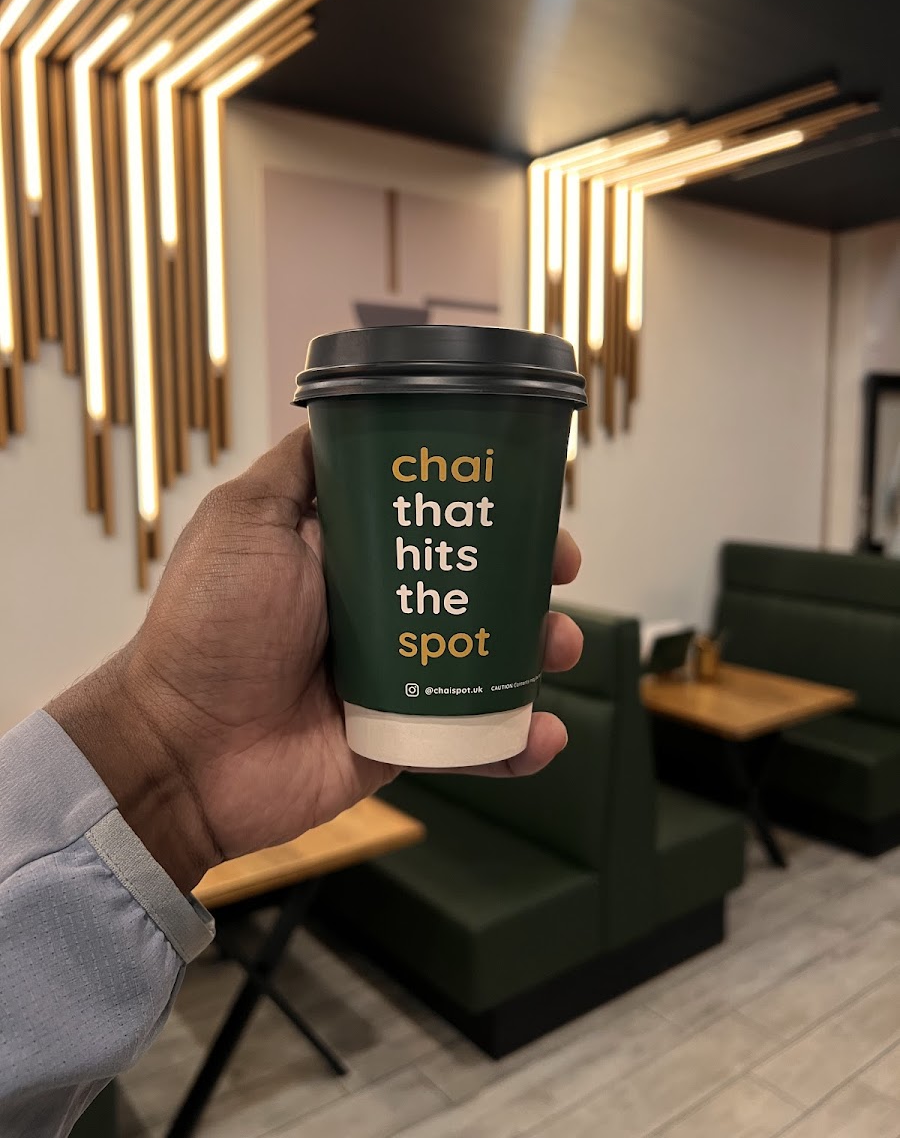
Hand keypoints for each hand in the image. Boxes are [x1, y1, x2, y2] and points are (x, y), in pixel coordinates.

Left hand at [48, 426, 582, 890]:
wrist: (183, 748)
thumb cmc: (208, 626)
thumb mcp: (245, 519)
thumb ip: (296, 468)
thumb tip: (343, 411)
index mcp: (350, 556)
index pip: (438, 522)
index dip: (488, 511)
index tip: (530, 503)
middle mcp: (380, 612)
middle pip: (477, 586)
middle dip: (530, 577)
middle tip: (559, 571)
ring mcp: (396, 678)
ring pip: (488, 659)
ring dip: (537, 651)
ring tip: (556, 646)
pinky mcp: (403, 739)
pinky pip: (472, 740)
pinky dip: (515, 741)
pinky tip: (543, 734)